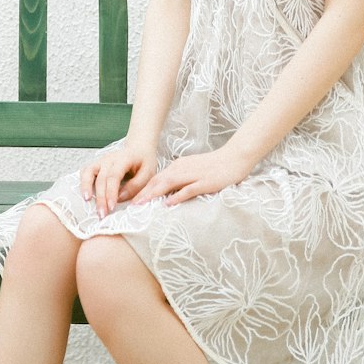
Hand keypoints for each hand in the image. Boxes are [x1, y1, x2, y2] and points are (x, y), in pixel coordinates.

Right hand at [79, 144, 156, 218]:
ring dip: (86, 187)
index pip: (114, 176)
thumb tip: (120, 198)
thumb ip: (136, 186)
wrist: (139, 148)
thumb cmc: (144, 162)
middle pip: (101, 178)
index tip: (111, 207)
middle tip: (102, 214)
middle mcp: (109, 158)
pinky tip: (84, 193)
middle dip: (100, 198)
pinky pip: (86, 171)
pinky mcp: (96, 164)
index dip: (111, 192)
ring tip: (86, 202)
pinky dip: (83, 181)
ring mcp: (101, 160)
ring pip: (89, 172)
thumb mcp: (148, 173)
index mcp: (124, 158)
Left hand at [130, 145, 252, 206]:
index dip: (142, 189)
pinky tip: (167, 204)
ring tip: (141, 205)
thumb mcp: (192, 170)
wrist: (234, 157)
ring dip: (153, 194)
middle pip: (158, 181)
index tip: (131, 200)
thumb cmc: (214, 166)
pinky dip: (176, 196)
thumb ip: (180, 179)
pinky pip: (188, 190)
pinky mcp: (205, 182)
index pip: (156, 179)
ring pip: (169, 184)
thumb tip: (166, 192)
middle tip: (129, 206)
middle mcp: (182, 169)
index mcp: (178, 166)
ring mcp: (193, 175)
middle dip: (143, 193)